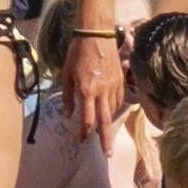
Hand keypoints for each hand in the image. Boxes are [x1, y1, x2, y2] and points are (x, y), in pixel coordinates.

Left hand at [56, 17, 126, 132]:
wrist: (97, 33)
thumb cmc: (77, 52)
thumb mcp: (66, 74)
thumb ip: (68, 97)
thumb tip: (68, 114)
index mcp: (87, 90)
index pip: (87, 119)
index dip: (84, 132)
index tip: (81, 140)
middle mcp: (102, 91)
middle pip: (105, 121)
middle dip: (106, 139)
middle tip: (107, 154)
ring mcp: (114, 86)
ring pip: (113, 110)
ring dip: (108, 121)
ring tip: (105, 131)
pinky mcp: (121, 80)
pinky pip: (119, 99)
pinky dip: (114, 107)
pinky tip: (109, 109)